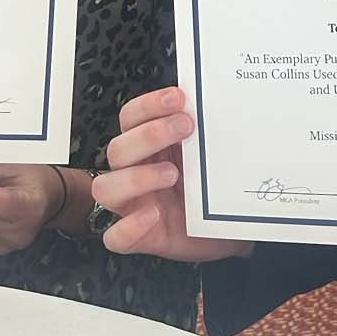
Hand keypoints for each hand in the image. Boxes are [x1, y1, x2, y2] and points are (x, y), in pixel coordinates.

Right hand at [93, 87, 250, 262]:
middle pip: (117, 149)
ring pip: (106, 188)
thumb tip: (215, 105)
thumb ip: (205, 134)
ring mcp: (134, 206)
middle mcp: (135, 173)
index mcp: (149, 148)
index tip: (178, 97)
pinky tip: (153, 215)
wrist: (230, 229)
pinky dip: (129, 227)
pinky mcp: (141, 238)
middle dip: (150, 135)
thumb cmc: (215, 190)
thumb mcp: (211, 157)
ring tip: (172, 174)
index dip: (148, 105)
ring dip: (136, 177)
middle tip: (185, 127)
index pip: (131, 118)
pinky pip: (116, 237)